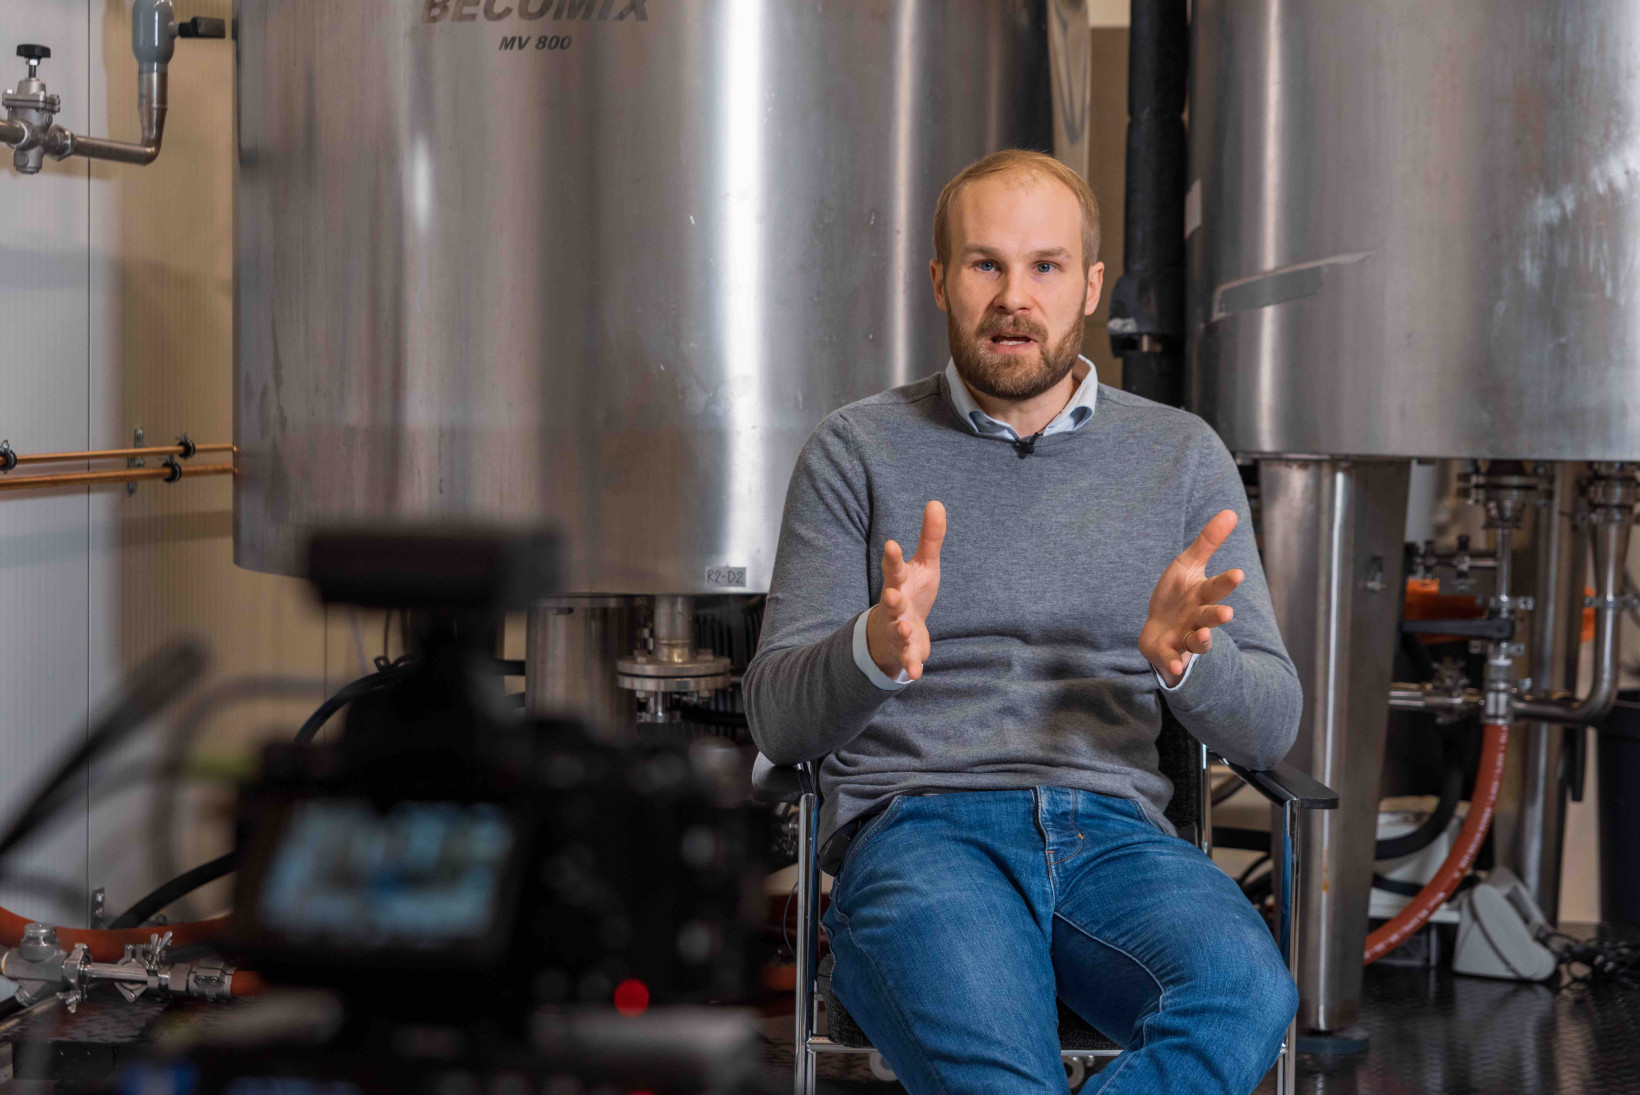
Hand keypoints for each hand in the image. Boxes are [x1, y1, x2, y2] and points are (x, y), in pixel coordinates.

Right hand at [866, 501, 945, 680]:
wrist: (898, 631)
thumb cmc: (912, 592)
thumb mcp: (924, 565)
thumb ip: (930, 538)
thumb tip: (936, 502)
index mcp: (898, 582)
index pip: (893, 568)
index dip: (891, 557)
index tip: (891, 544)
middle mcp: (894, 606)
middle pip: (890, 600)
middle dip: (889, 598)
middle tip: (890, 594)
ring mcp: (897, 628)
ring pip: (897, 629)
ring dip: (901, 630)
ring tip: (907, 628)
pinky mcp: (906, 650)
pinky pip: (907, 657)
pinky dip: (911, 664)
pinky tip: (917, 672)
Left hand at [1140, 509, 1244, 686]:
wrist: (1159, 630)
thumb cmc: (1178, 595)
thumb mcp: (1188, 565)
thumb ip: (1208, 542)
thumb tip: (1231, 511)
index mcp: (1202, 595)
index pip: (1216, 587)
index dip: (1226, 582)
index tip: (1238, 573)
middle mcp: (1198, 618)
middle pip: (1209, 616)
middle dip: (1217, 615)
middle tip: (1227, 613)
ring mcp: (1184, 637)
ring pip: (1197, 640)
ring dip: (1202, 638)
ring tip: (1204, 634)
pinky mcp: (1167, 652)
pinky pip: (1171, 659)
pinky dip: (1173, 662)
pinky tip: (1174, 667)